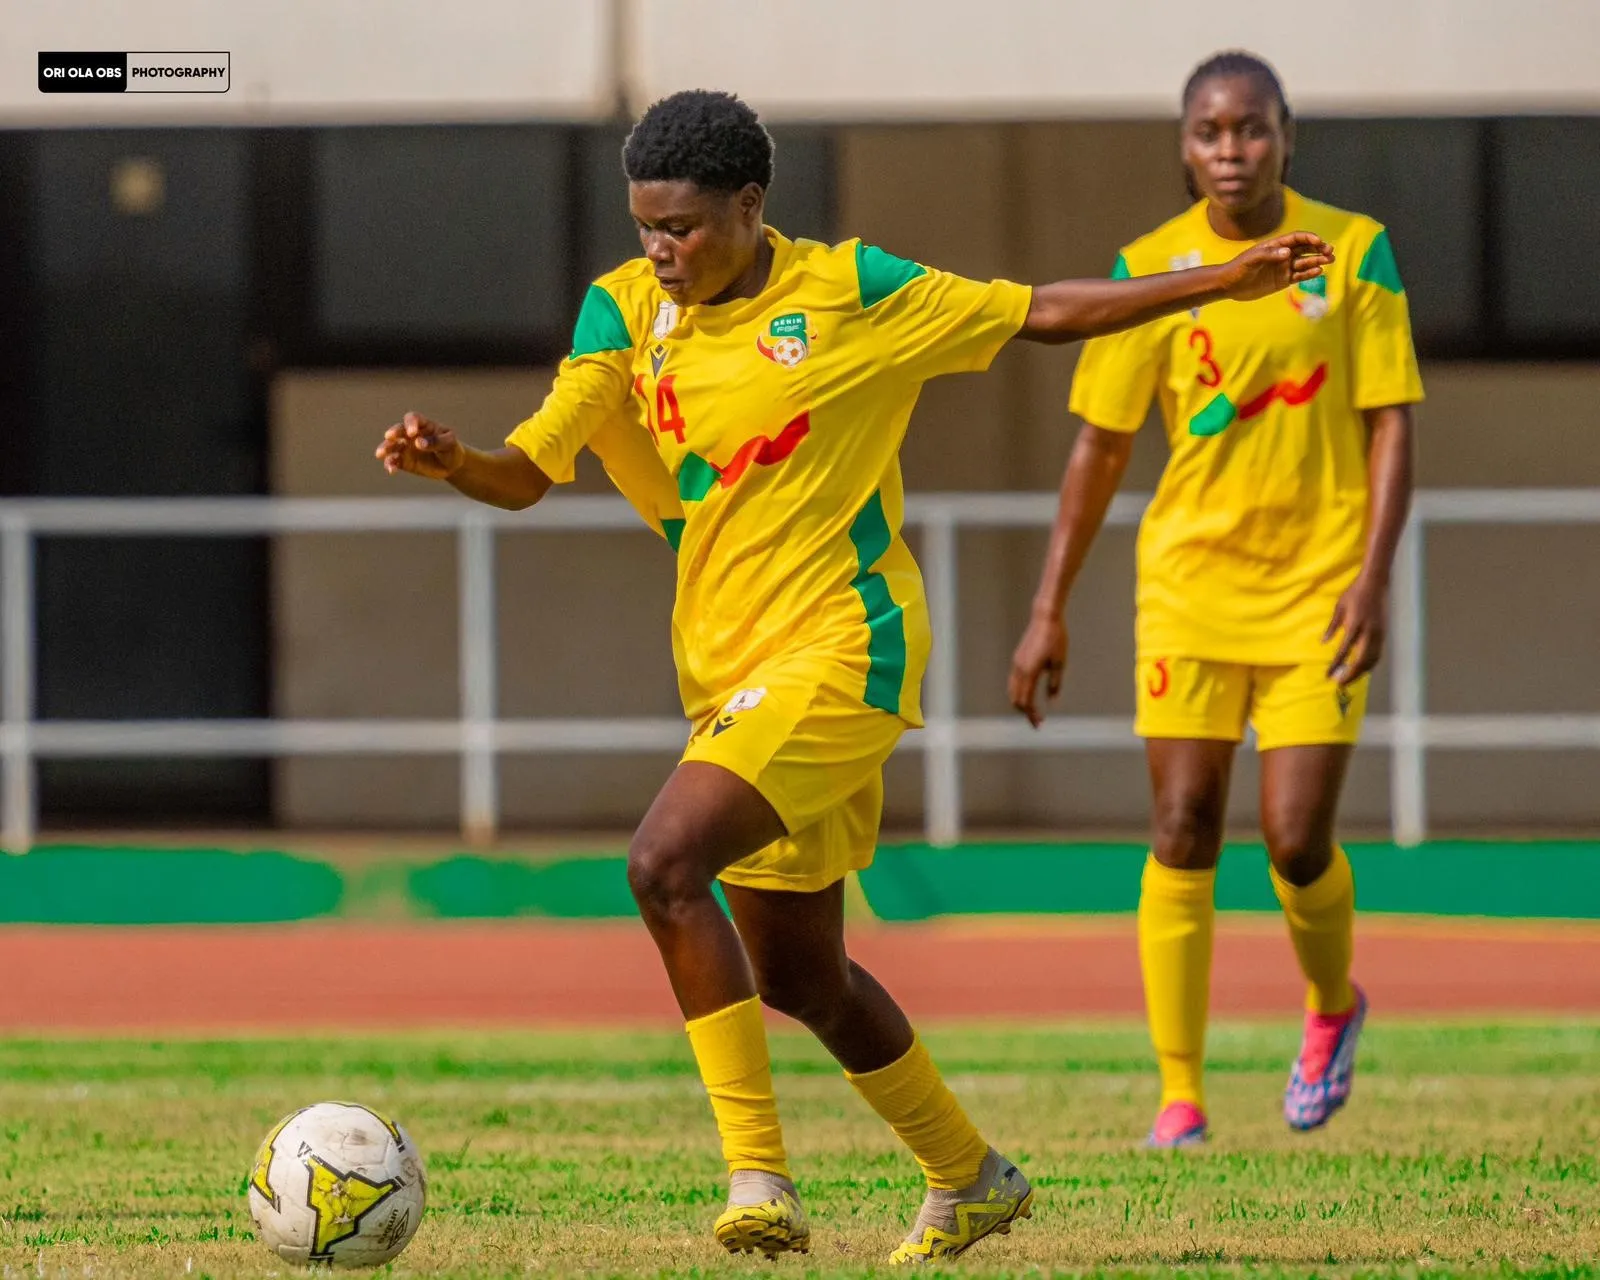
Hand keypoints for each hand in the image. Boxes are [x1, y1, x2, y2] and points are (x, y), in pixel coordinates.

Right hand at [376, 412, 465, 479]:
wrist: (451, 465)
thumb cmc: (451, 448)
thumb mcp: (449, 443)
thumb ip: (436, 442)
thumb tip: (419, 443)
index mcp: (423, 424)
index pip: (413, 418)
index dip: (411, 423)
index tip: (412, 433)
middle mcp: (410, 434)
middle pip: (399, 430)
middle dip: (394, 433)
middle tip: (389, 437)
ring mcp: (405, 447)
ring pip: (391, 445)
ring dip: (385, 448)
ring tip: (380, 454)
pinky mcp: (402, 460)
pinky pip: (393, 461)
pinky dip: (390, 464)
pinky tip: (391, 470)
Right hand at [1009, 612, 1067, 727]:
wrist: (1045, 618)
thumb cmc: (1056, 640)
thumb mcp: (1060, 663)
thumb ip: (1055, 684)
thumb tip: (1052, 702)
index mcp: (1030, 672)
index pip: (1027, 701)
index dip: (1032, 715)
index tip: (1039, 724)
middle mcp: (1019, 669)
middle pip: (1016, 699)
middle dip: (1025, 712)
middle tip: (1037, 721)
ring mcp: (1016, 663)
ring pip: (1012, 691)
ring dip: (1020, 703)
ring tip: (1031, 711)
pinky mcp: (1017, 659)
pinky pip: (1013, 681)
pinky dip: (1018, 692)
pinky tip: (1028, 695)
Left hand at [1219, 232, 1334, 301]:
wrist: (1229, 285)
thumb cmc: (1238, 268)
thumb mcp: (1251, 260)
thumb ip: (1268, 255)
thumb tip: (1287, 253)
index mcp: (1275, 245)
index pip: (1296, 238)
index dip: (1308, 238)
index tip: (1319, 241)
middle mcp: (1282, 255)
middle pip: (1305, 249)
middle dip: (1318, 249)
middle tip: (1330, 251)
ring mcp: (1283, 268)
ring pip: (1305, 262)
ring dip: (1317, 261)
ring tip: (1330, 260)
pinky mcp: (1283, 281)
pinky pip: (1299, 276)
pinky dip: (1309, 274)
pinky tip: (1319, 272)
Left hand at [1325, 575, 1387, 685]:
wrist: (1375, 584)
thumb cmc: (1354, 594)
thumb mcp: (1339, 608)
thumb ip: (1332, 626)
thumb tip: (1323, 642)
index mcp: (1354, 625)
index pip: (1344, 650)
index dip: (1336, 665)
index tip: (1328, 675)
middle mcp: (1368, 632)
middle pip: (1361, 661)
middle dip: (1350, 674)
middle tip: (1339, 683)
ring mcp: (1378, 634)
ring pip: (1371, 660)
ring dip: (1360, 672)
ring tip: (1349, 679)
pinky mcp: (1383, 634)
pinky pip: (1377, 654)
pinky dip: (1369, 664)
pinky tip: (1361, 669)